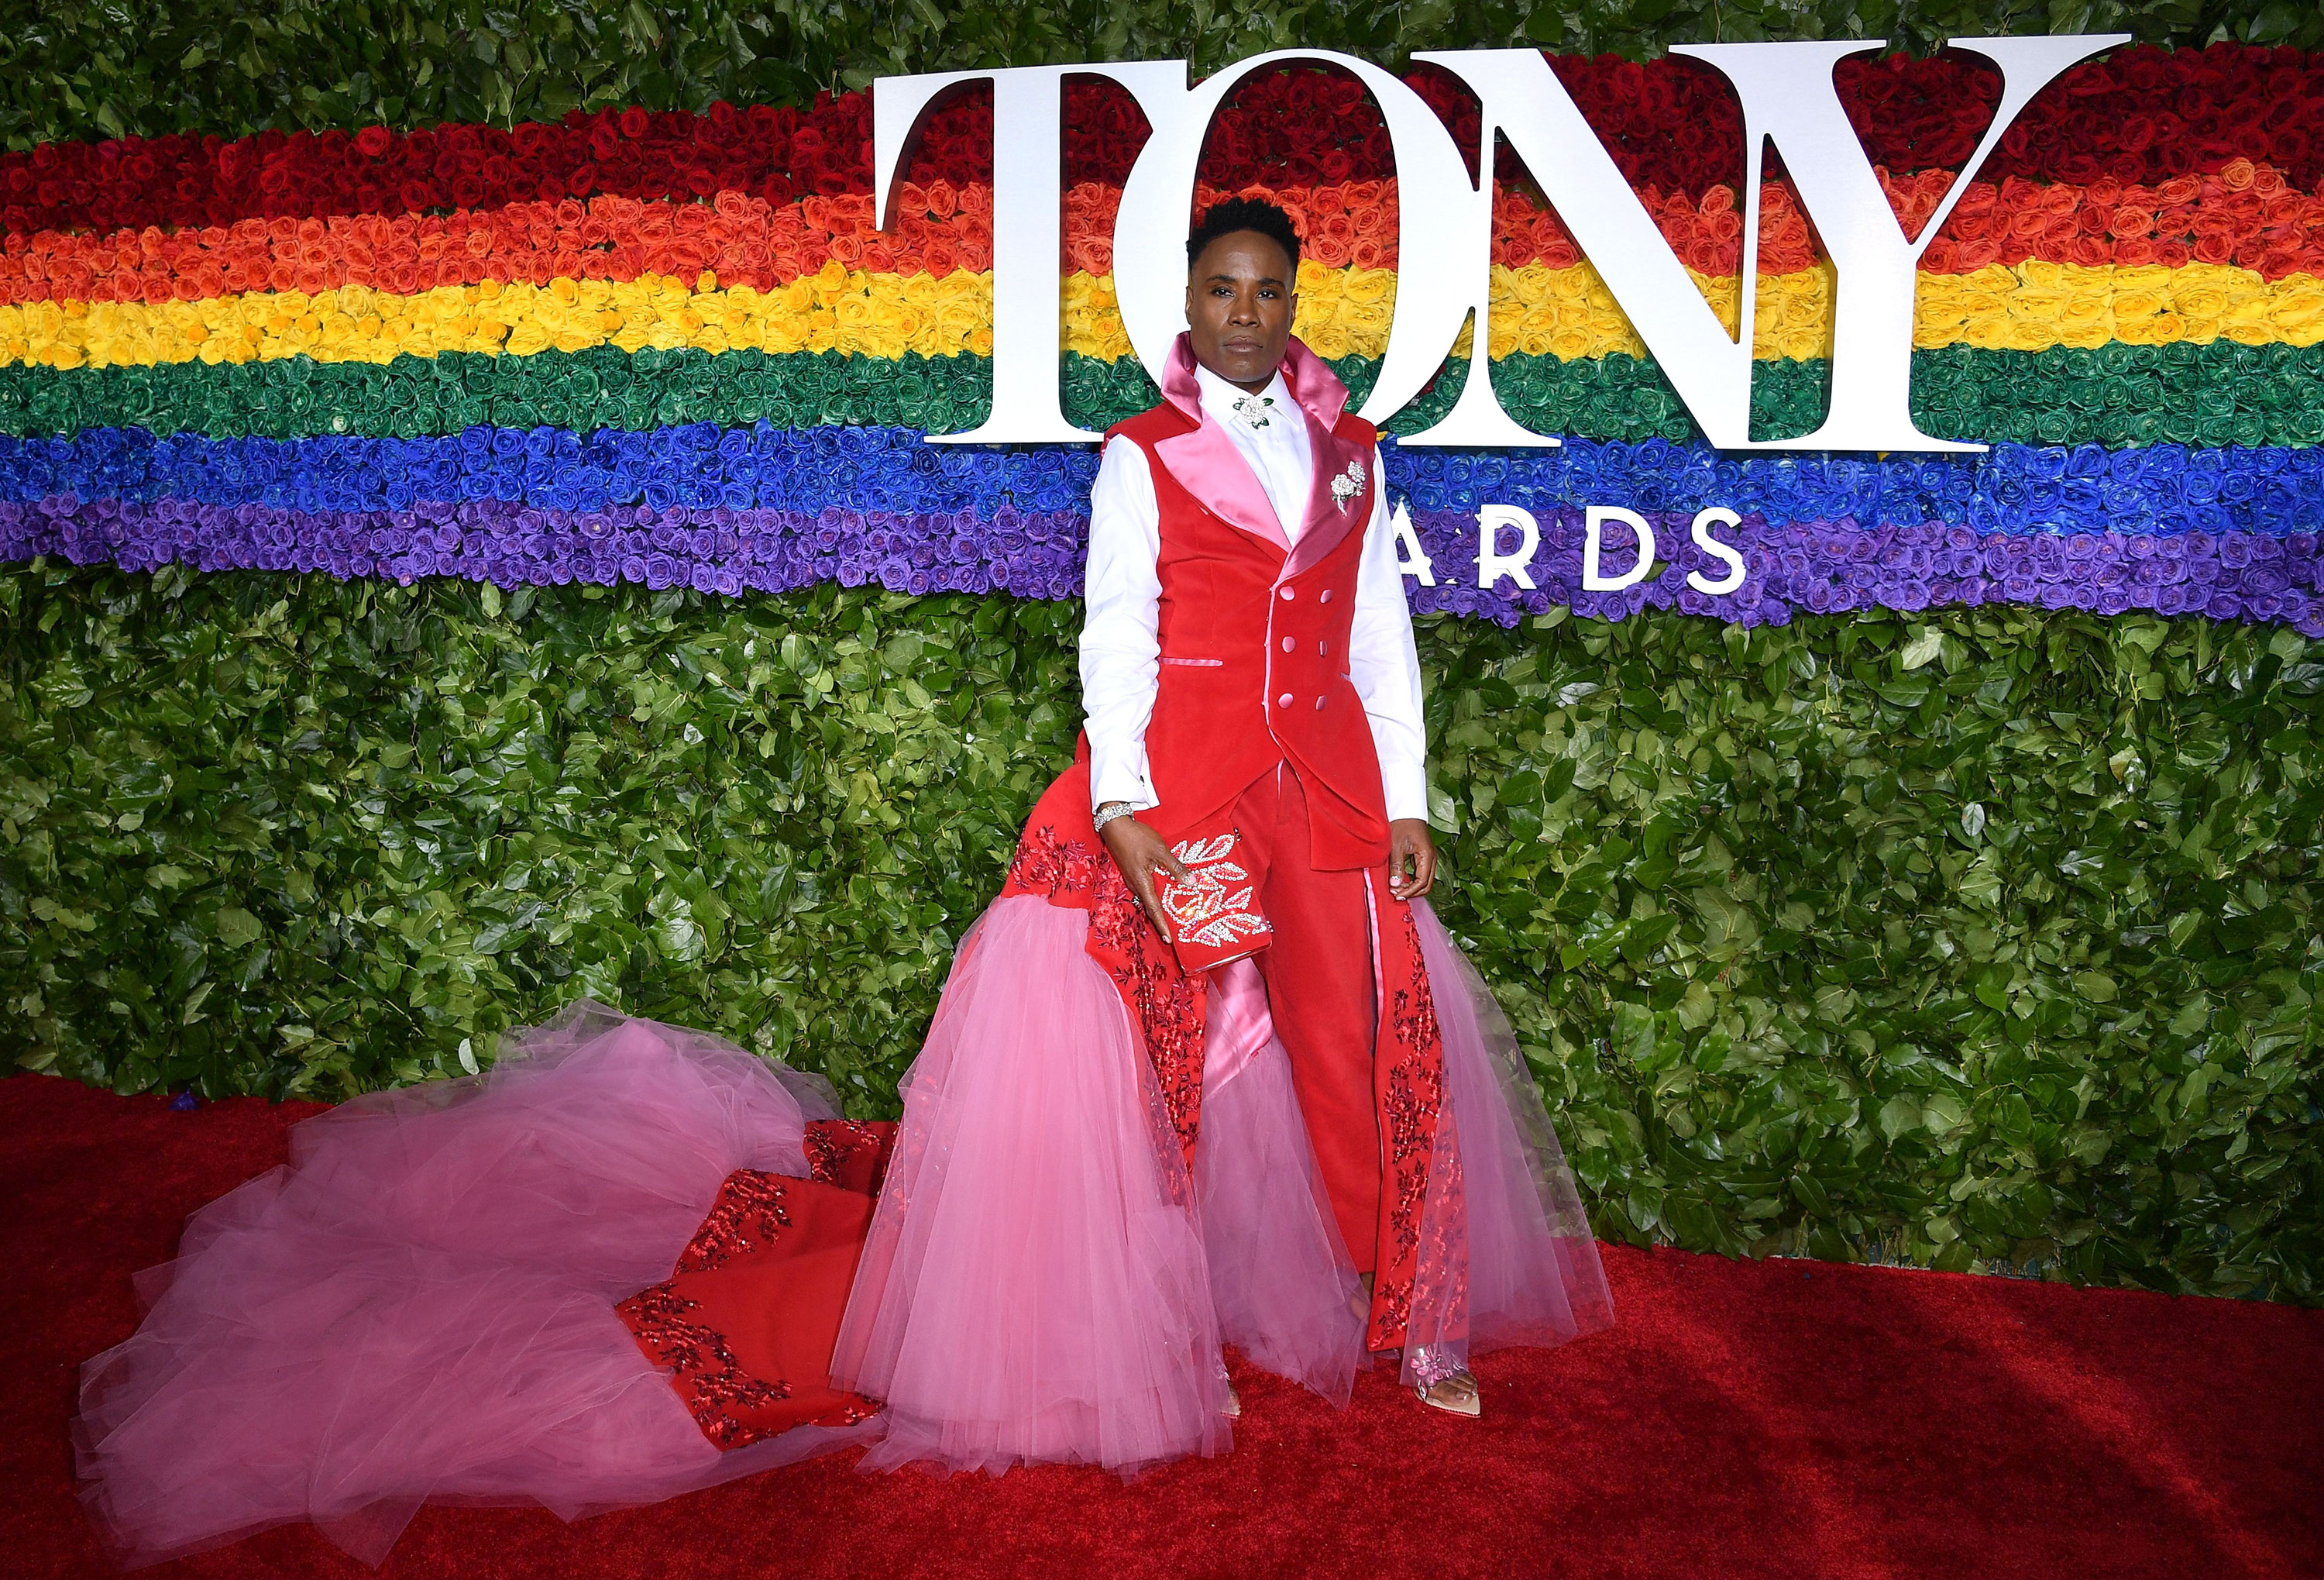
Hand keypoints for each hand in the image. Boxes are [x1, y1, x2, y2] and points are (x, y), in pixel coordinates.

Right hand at [1098, 812, 1189, 932]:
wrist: (1114, 825)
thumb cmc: (1137, 837)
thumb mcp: (1160, 851)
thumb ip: (1175, 867)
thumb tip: (1191, 882)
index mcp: (1142, 883)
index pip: (1154, 909)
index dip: (1162, 925)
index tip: (1169, 939)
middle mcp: (1135, 885)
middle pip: (1150, 907)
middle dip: (1161, 920)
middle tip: (1173, 930)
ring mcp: (1132, 879)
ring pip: (1147, 897)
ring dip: (1158, 907)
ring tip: (1171, 914)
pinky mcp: (1131, 872)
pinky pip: (1145, 889)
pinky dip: (1155, 895)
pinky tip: (1164, 891)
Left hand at [1388, 817, 1435, 899]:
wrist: (1406, 809)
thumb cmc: (1402, 824)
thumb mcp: (1396, 846)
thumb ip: (1396, 866)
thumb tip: (1396, 885)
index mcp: (1427, 856)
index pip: (1422, 882)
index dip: (1410, 891)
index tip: (1396, 894)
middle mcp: (1431, 858)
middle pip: (1427, 885)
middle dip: (1413, 892)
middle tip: (1396, 894)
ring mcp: (1429, 857)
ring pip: (1425, 880)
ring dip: (1413, 888)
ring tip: (1397, 889)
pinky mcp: (1424, 856)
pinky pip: (1421, 874)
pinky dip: (1413, 881)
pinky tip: (1401, 881)